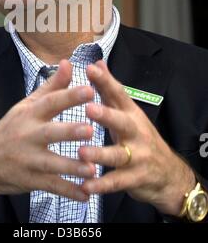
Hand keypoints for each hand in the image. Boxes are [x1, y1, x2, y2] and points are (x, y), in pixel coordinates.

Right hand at [0, 59, 95, 201]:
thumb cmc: (11, 128)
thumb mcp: (27, 104)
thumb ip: (52, 86)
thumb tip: (68, 63)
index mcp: (30, 114)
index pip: (50, 102)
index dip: (69, 96)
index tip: (89, 90)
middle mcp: (28, 135)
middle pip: (49, 132)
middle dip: (69, 132)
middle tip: (90, 130)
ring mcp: (28, 160)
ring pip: (51, 163)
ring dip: (72, 167)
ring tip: (92, 169)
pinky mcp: (31, 180)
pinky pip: (52, 186)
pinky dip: (68, 191)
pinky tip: (86, 194)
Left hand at [78, 60, 194, 215]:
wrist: (167, 172)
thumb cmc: (140, 137)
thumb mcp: (128, 111)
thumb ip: (110, 89)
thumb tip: (98, 63)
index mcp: (131, 113)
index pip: (119, 94)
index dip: (105, 82)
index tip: (89, 69)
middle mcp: (135, 132)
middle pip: (122, 122)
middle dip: (106, 115)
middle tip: (89, 109)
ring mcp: (137, 156)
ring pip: (118, 155)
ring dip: (100, 153)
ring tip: (82, 152)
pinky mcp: (135, 178)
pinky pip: (117, 182)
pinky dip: (101, 185)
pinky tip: (85, 186)